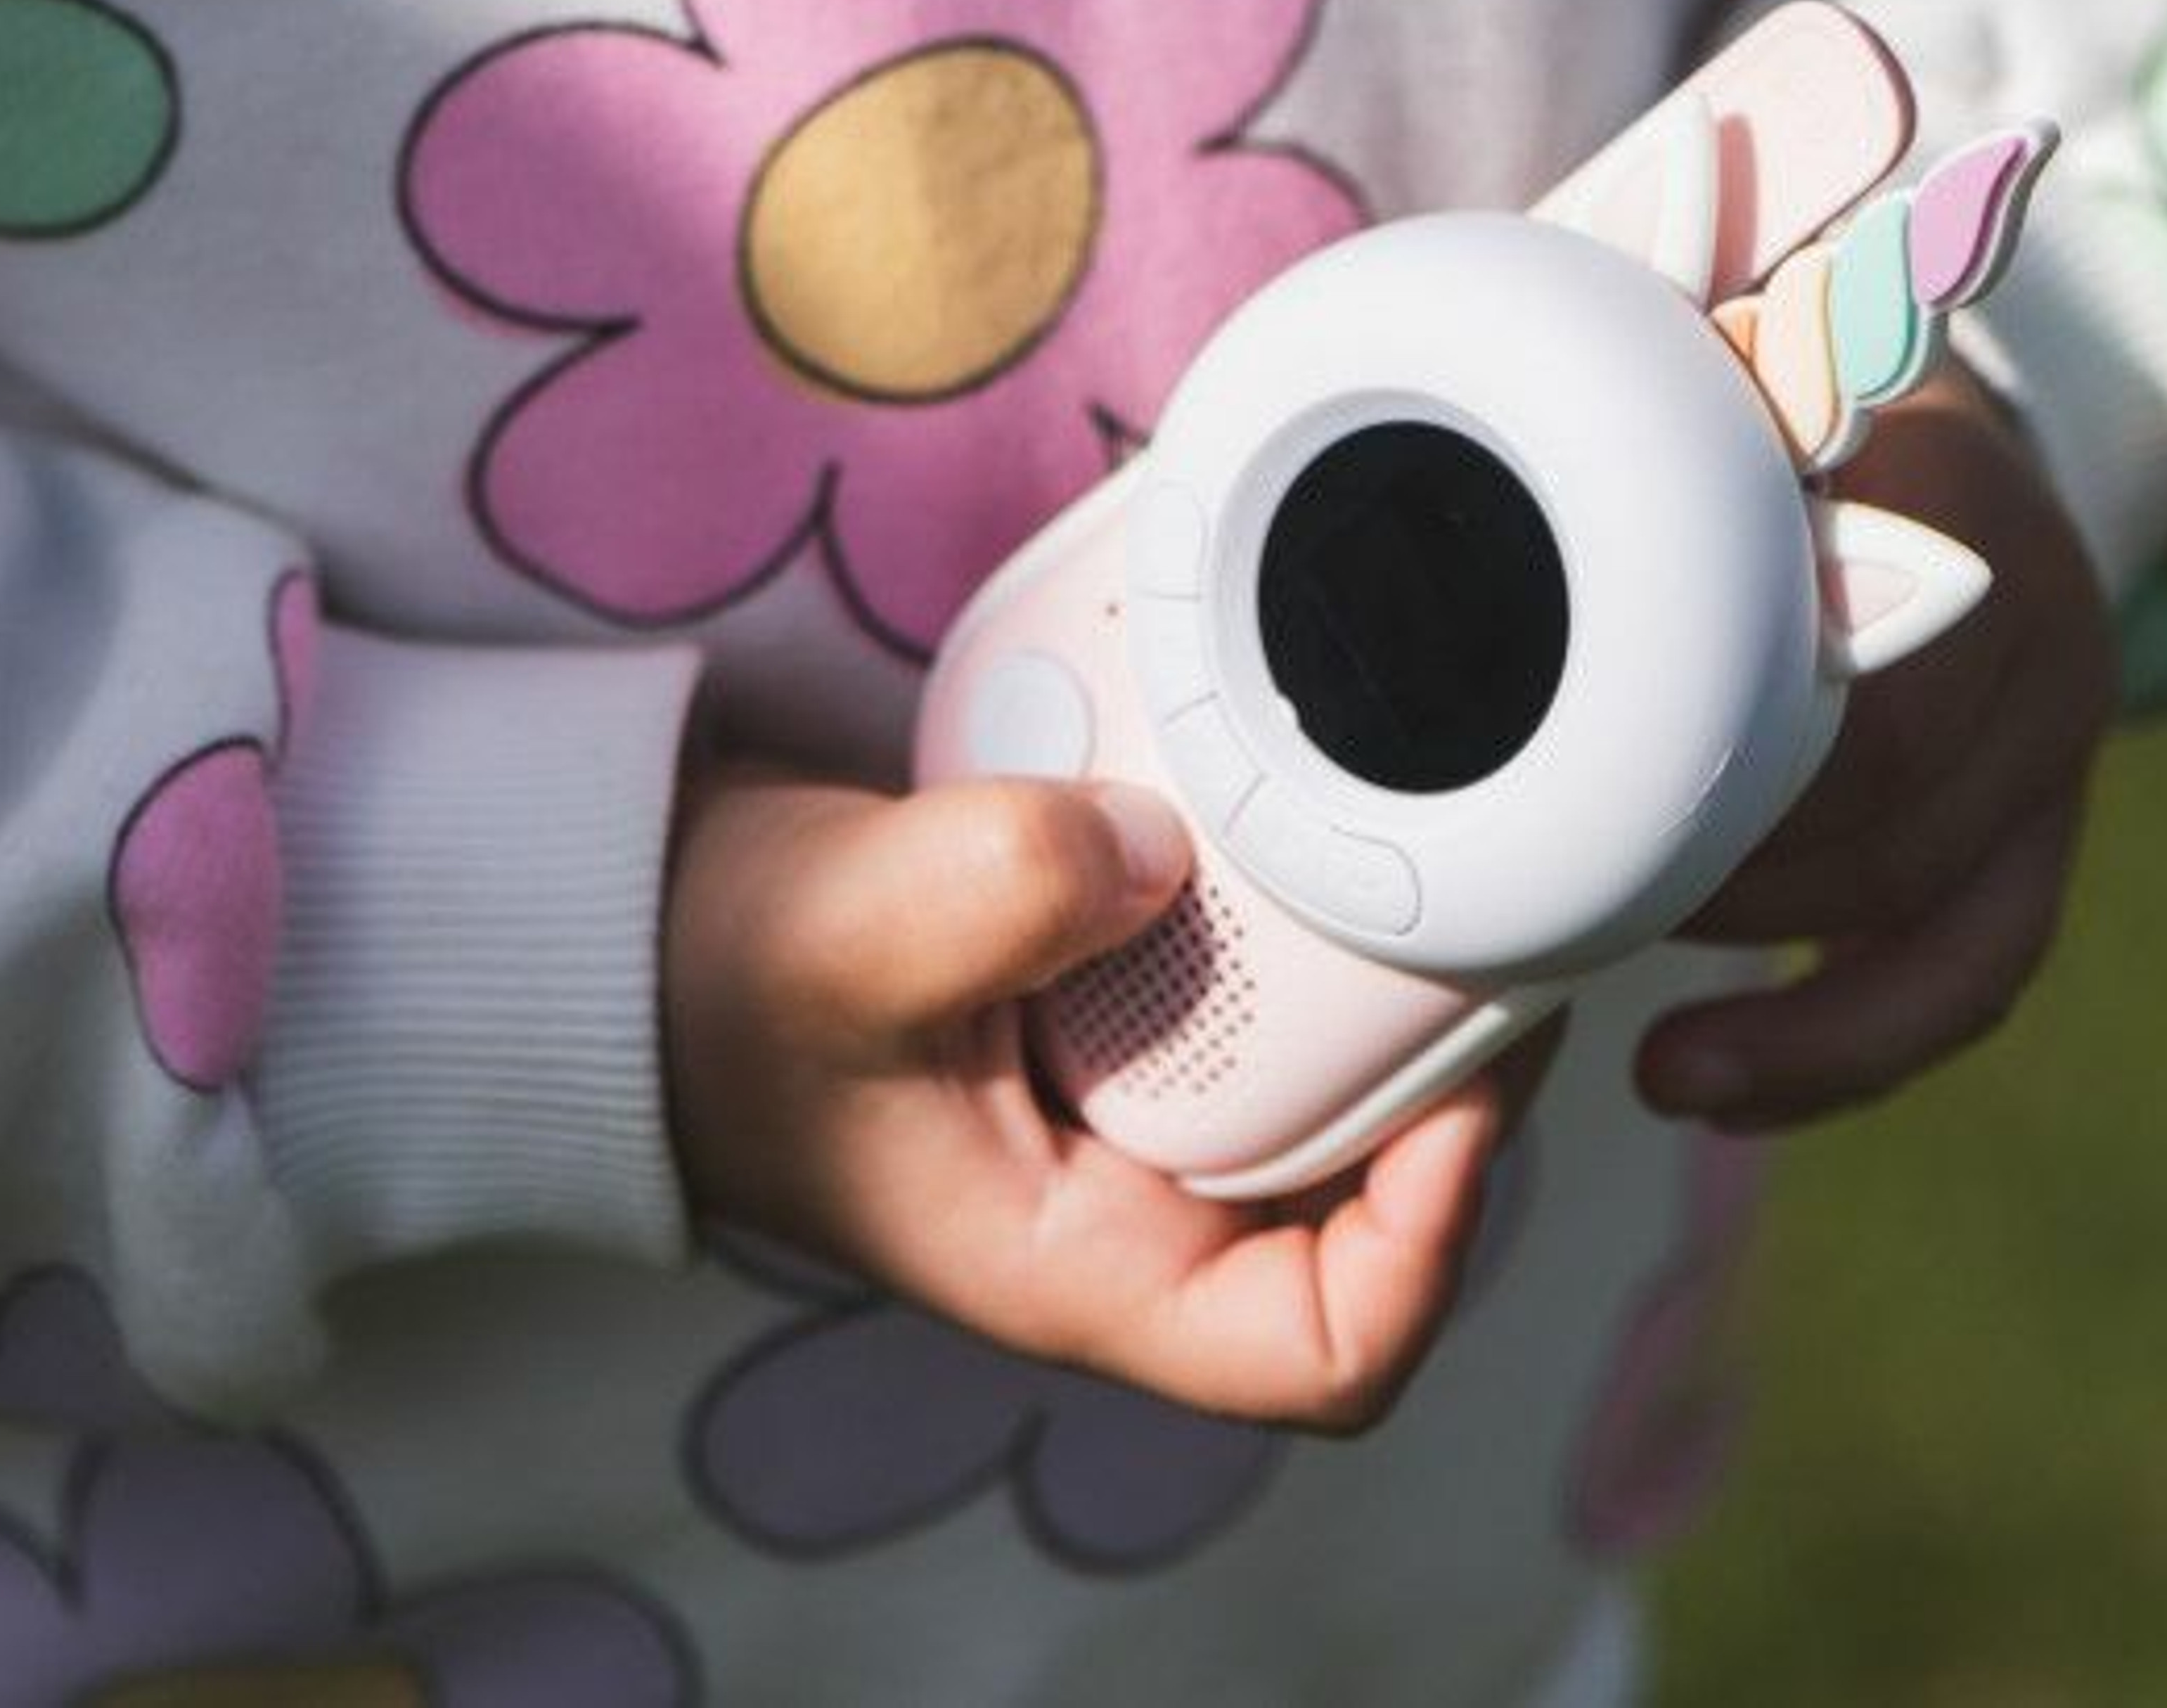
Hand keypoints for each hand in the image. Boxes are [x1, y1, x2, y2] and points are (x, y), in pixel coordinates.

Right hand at [663, 767, 1536, 1430]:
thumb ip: (997, 892)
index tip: (1461, 1092)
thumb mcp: (849, 938)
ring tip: (1429, 856)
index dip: (1432, 1246)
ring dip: (1387, 986)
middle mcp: (1137, 1204)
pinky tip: (1304, 814)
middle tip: (1493, 924)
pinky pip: (1261, 992)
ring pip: (1332, 1087)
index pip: (1320, 1351)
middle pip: (1372, 1201)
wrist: (673, 926)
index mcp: (1085, 1266)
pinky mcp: (1130, 1011)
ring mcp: (1138, 1107)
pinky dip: (1301, 916)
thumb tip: (1160, 851)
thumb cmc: (734, 984)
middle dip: (1451, 1077)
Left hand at [1637, 367, 2117, 1130]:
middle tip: (1587, 925)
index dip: (1725, 761)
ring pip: (1936, 918)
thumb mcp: (1732, 402)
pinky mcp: (2044, 830)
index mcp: (1954, 504)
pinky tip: (1725, 1087)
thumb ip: (1670, 451)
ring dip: (1787, 1006)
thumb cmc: (1777, 428)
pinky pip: (1971, 972)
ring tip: (1659, 1060)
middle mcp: (2035, 628)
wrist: (1931, 441)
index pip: (1841, 670)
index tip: (1594, 802)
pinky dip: (1846, 1050)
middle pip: (1886, 813)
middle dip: (1730, 889)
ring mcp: (2057, 741)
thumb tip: (1509, 480)